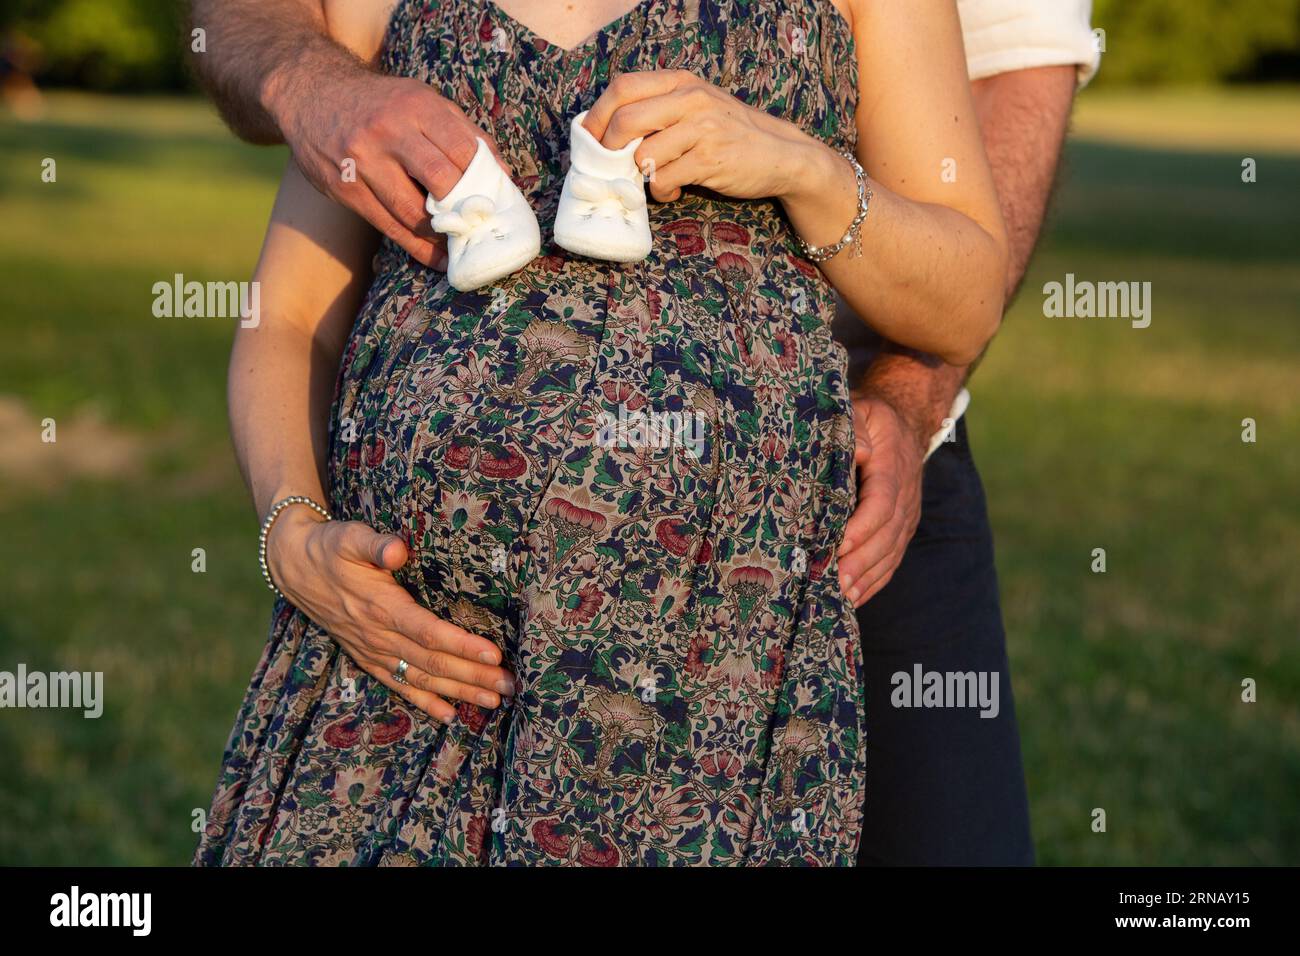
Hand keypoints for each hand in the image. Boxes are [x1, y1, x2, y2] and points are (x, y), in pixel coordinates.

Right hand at [266, 506, 514, 722]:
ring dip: (459, 691)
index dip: (462, 645)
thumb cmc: (330, 547)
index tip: (493, 654)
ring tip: (494, 701)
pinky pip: (398, 686)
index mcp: (380, 607)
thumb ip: (376, 544)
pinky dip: (424, 702)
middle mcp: (377, 636)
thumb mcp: (350, 537)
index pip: (428, 632)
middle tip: (511, 685)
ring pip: (421, 678)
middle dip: (473, 676)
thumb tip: (398, 550)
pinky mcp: (367, 657)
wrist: (294, 566)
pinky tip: (449, 715)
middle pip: (432, 662)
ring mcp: (372, 651)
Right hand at [269, 69, 508, 268]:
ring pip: (413, 211)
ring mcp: (362, 160)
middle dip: (465, 210)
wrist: (311, 92)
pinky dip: (416, 246)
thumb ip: (461, 132)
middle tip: (480, 227)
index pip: (463, 150)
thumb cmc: (381, 103)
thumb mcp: (421, 100)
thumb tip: (501, 174)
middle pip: (441, 181)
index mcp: (417, 105)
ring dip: (442, 236)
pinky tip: (435, 256)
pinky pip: (387, 226)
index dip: (486, 181)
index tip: (499, 203)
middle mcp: (388, 130)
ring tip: (461, 247)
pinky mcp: (344, 187)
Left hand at [582, 70, 824, 203]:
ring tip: (658, 180)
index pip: (622, 87)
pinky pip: (664, 180)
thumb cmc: (731, 133)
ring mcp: (702, 128)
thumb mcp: (697, 105)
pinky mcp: (711, 159)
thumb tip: (608, 130)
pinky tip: (675, 190)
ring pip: (643, 155)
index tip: (589, 138)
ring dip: (641, 177)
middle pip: (625, 121)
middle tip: (612, 167)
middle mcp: (690, 99)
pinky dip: (662, 192)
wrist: (781, 154)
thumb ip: (660, 109)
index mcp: (681, 81)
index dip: (598, 115)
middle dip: (609, 150)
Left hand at [837, 394, 927, 606]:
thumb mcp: (861, 410)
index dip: (862, 527)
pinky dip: (875, 580)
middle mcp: (905, 495)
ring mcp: (907, 514)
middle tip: (834, 583)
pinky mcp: (902, 528)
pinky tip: (854, 598)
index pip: (881, 503)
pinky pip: (892, 558)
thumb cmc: (870, 416)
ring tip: (842, 597)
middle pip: (887, 535)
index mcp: (893, 466)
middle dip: (861, 562)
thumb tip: (859, 450)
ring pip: (891, 552)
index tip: (838, 545)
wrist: (906, 420)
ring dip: (867, 577)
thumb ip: (856, 428)